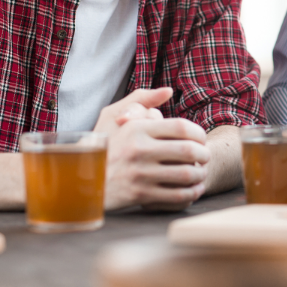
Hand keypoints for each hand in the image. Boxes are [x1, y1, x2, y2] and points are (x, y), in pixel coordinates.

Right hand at [93, 87, 210, 210]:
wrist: (79, 180)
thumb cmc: (102, 144)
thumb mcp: (113, 115)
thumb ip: (142, 99)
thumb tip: (168, 91)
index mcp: (136, 129)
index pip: (180, 127)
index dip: (199, 133)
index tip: (202, 139)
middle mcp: (138, 150)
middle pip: (188, 151)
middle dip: (204, 154)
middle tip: (206, 156)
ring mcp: (139, 174)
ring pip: (185, 174)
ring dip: (200, 174)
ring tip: (202, 172)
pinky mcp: (139, 195)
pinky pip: (176, 195)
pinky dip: (191, 192)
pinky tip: (193, 188)